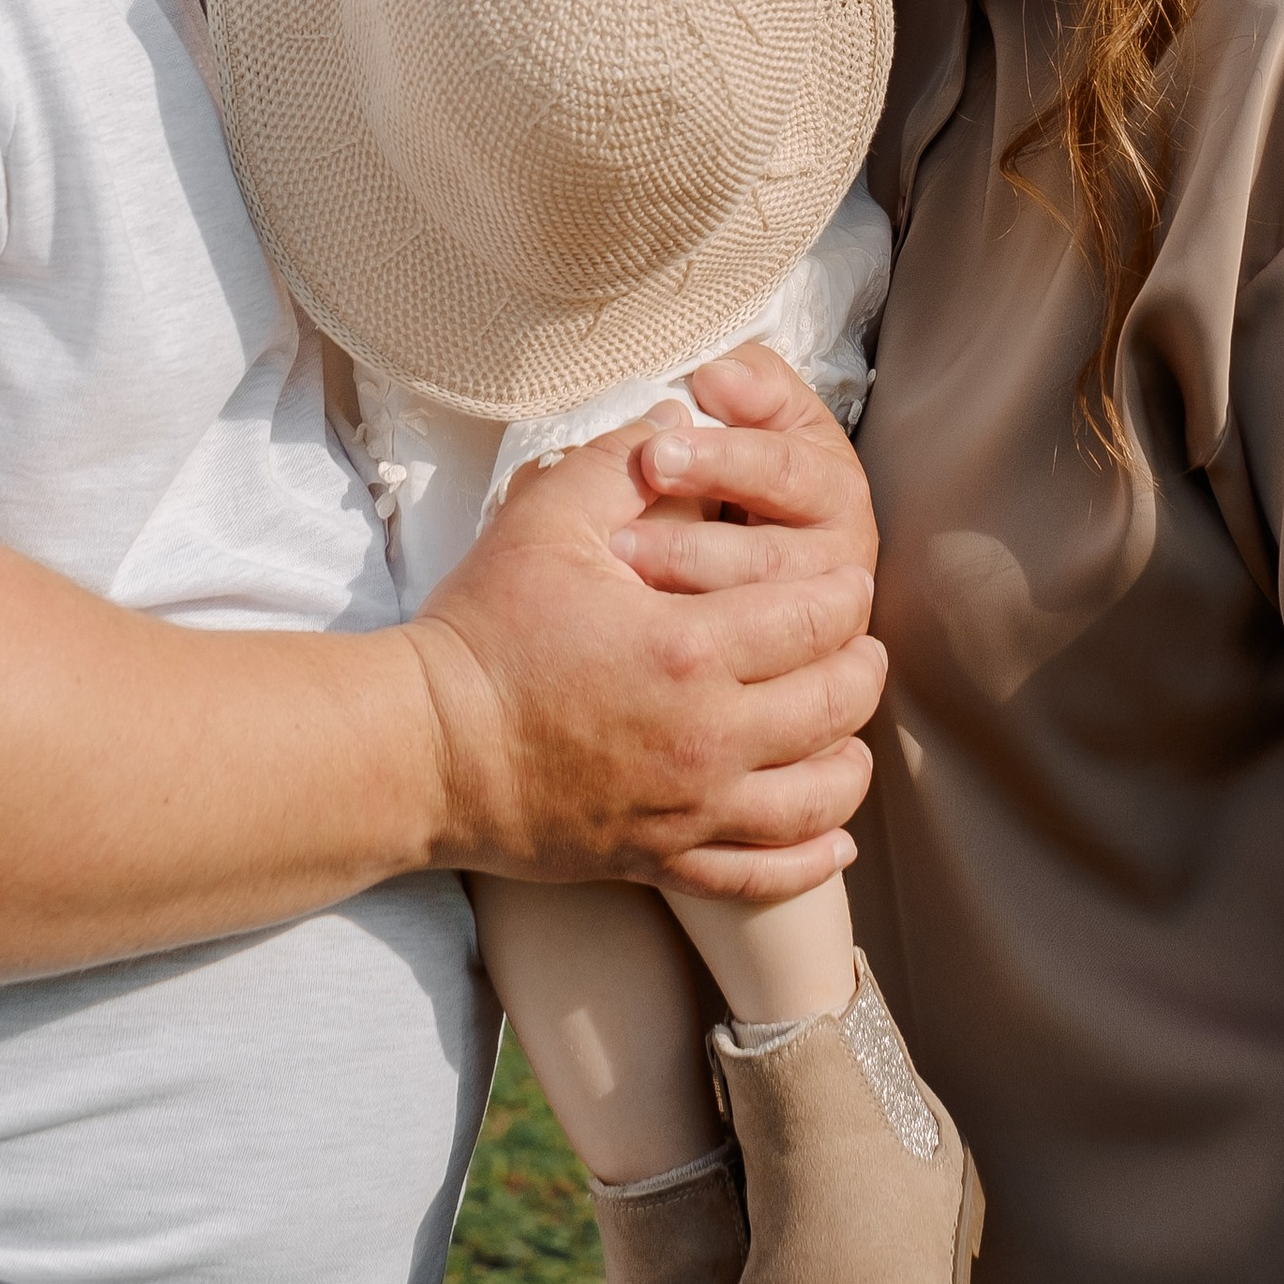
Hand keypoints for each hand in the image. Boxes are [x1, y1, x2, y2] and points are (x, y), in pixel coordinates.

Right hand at [408, 351, 884, 904]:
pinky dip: (810, 855)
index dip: (842, 593)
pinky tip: (832, 834)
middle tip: (856, 637)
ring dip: (848, 756)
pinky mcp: (662, 858)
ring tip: (847, 723)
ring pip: (818, 796)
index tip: (843, 577)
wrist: (424, 747)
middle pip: (834, 704)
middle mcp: (705, 736)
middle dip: (859, 665)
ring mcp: (687, 807)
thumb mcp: (548, 516)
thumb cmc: (484, 626)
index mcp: (689, 647)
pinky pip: (764, 872)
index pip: (815, 618)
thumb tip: (682, 410)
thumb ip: (626, 457)